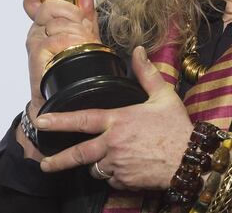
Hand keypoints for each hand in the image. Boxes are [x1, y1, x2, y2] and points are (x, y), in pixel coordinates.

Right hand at [23, 0, 100, 113]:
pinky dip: (70, 42)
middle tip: (85, 28)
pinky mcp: (38, 57)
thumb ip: (86, 15)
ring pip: (57, 23)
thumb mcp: (86, 37)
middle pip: (51, 6)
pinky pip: (56, 40)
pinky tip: (77, 49)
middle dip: (73, 13)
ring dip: (77, 31)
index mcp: (45, 24)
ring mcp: (35, 44)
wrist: (60, 101)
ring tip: (86, 45)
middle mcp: (35, 32)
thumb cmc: (73, 69)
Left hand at [35, 46, 193, 190]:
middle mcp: (113, 144)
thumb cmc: (178, 128)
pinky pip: (112, 179)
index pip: (82, 119)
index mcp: (118, 120)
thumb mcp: (164, 96)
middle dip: (58, 160)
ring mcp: (118, 165)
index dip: (59, 121)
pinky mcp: (125, 181)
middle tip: (45, 164)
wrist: (190, 160)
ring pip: (96, 167)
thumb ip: (146, 73)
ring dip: (97, 164)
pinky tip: (128, 167)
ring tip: (109, 158)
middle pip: (78, 154)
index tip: (41, 122)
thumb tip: (138, 51)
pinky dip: (115, 175)